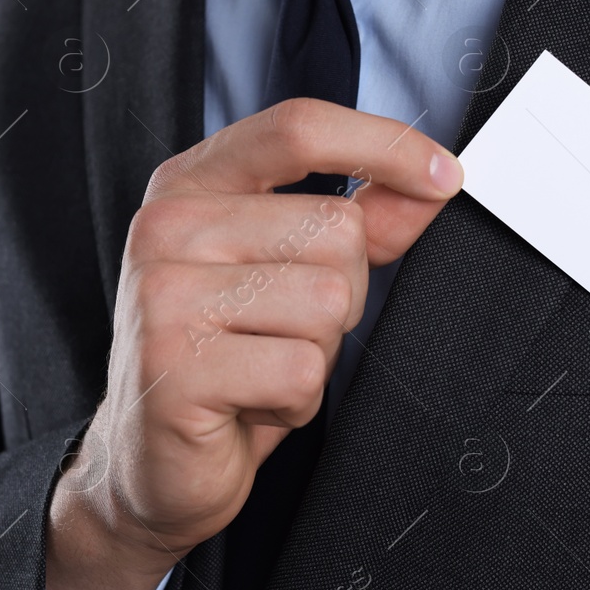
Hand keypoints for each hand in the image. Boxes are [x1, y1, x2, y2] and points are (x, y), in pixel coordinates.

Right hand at [45, 99, 461, 589]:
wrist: (147, 461)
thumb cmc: (223, 361)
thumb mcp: (288, 275)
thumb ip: (358, 223)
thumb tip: (431, 186)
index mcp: (189, 184)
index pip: (296, 128)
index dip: (382, 144)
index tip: (442, 174)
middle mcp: (165, 226)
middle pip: (334, 230)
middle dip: (340, 297)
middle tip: (279, 333)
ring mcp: (162, 292)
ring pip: (327, 302)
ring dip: (317, 353)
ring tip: (261, 370)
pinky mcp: (174, 363)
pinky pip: (302, 370)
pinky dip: (296, 401)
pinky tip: (249, 404)